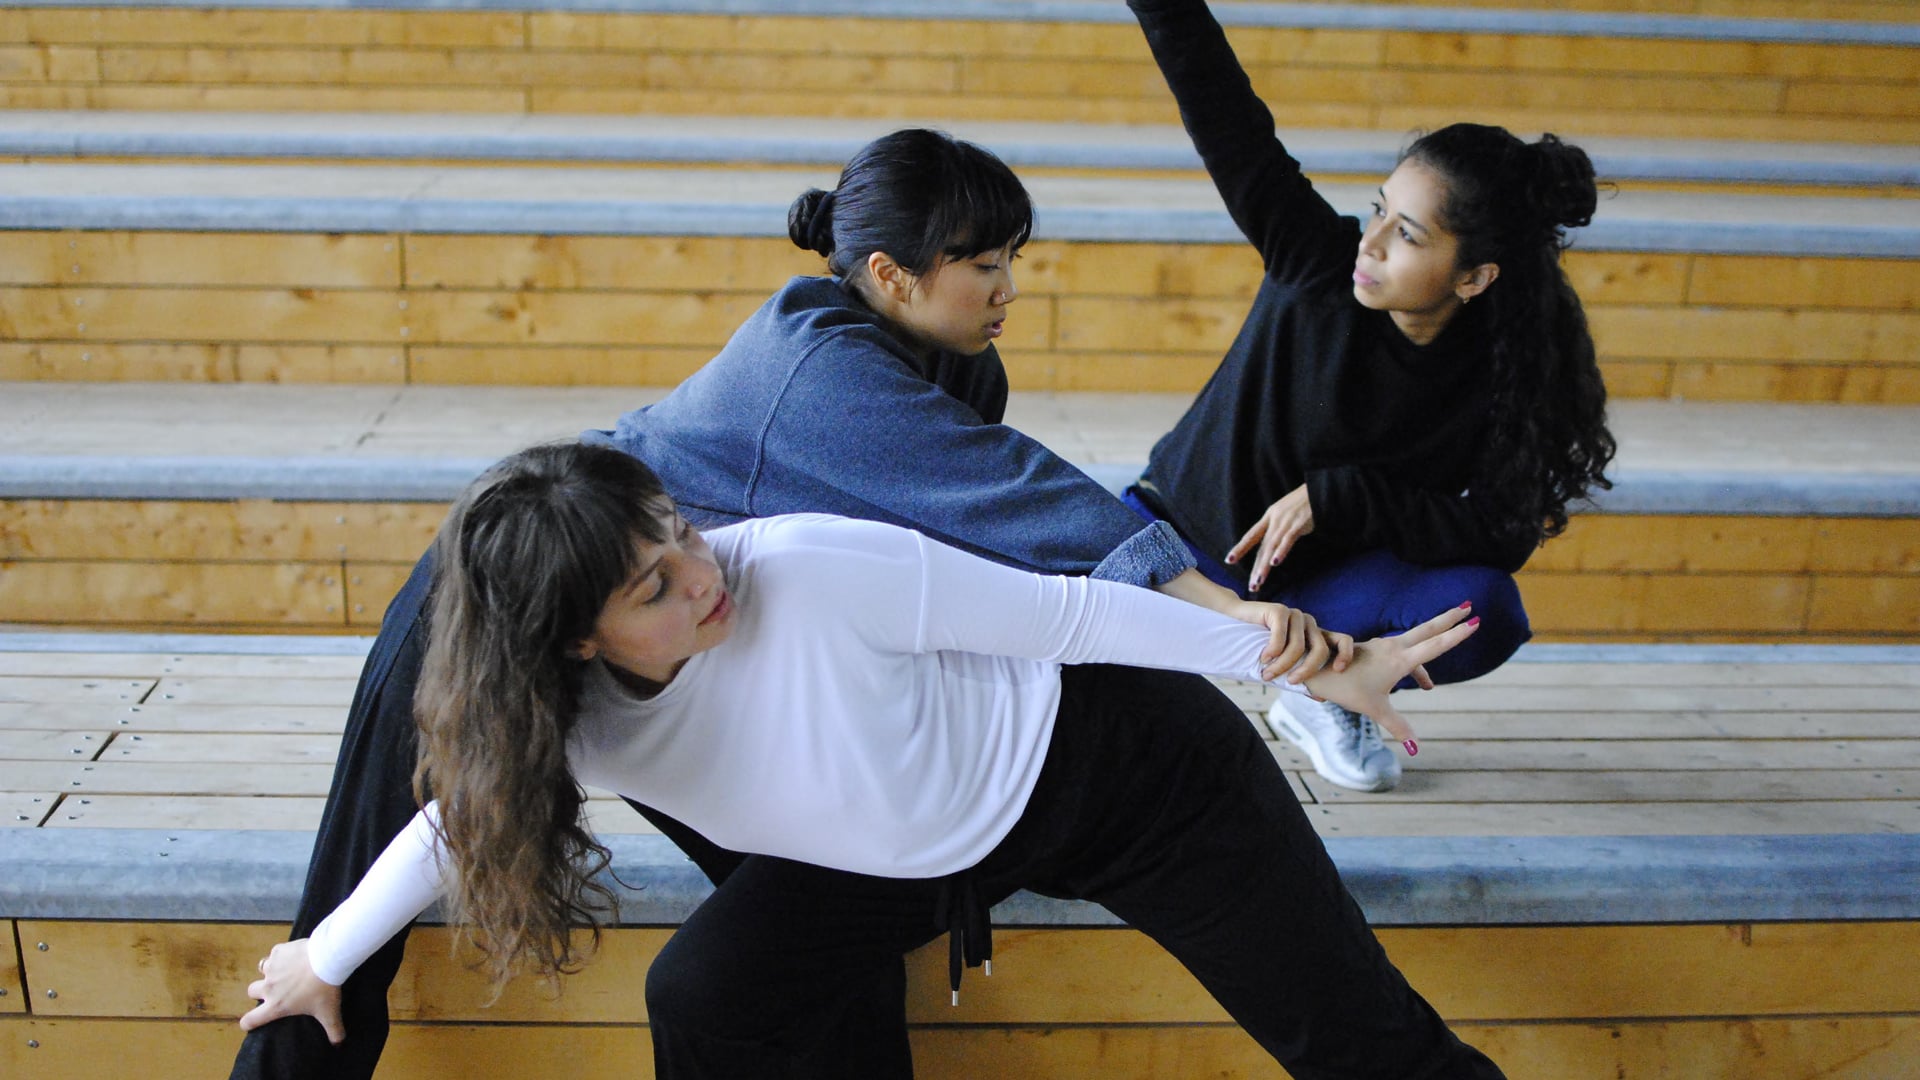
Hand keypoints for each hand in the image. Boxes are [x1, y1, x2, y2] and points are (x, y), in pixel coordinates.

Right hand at [239, 939, 345, 1044]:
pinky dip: (283, 955)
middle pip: (251, 991)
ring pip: (262, 969)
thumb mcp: (329, 1012)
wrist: (327, 959)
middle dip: (260, 991)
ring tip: (287, 970)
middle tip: (276, 989)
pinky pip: (275, 954)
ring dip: (271, 971)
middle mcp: (269, 987)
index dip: (248, 1023)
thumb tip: (339, 1044)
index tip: (250, 1022)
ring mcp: (271, 968)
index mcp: (276, 1006)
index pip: (251, 1020)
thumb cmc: (325, 989)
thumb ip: (333, 1030)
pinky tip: (295, 956)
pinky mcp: (278, 952)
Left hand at [1226, 484, 1313, 592]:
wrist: (1319, 489)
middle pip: (1262, 547)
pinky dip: (1281, 551)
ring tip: (1259, 581)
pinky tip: (1275, 563)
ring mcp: (1286, 522)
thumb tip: (1274, 544)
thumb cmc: (1304, 503)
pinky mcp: (1298, 524)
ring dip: (1264, 566)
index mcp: (1269, 517)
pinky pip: (1288, 540)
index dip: (1240, 548)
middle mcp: (1274, 521)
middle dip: (1256, 567)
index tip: (1229, 560)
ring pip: (1271, 547)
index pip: (1251, 535)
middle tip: (1251, 586)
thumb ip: (1278, 528)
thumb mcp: (1286, 513)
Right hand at [1226, 600, 1353, 683]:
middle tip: (1290, 682)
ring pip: (1298, 647)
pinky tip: (1263, 658)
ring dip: (1281, 665)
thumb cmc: (1258, 647)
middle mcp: (1309, 624)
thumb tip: (1321, 697)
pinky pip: (1281, 637)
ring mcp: (1295, 615)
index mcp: (1315, 635)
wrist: (1234, 621)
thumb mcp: (1282, 664)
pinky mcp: (1279, 610)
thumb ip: (1299, 677)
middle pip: (1321, 650)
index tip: (1337, 670)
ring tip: (1266, 675)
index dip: (1345, 654)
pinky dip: (1272, 652)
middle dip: (1306, 670)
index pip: (1343, 640)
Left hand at [1299, 603, 1478, 745]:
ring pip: (1415, 641)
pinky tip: (1413, 683)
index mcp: (1399, 660)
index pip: (1436, 645)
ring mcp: (1383, 647)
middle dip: (1449, 619)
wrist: (1317, 670)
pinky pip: (1402, 653)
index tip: (1475, 622)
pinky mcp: (1373, 650)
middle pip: (1428, 630)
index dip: (1457, 634)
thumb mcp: (1375, 709)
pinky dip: (1413, 665)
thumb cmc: (1346, 689)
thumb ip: (1398, 726)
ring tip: (1429, 686)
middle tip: (1468, 606)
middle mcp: (1394, 648)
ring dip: (1431, 646)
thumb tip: (1416, 748)